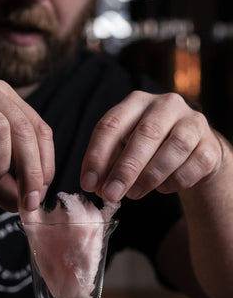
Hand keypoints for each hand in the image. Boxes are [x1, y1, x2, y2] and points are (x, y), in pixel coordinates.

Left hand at [81, 91, 221, 200]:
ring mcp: (192, 122)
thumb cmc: (149, 149)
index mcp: (136, 103)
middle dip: (125, 169)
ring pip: (175, 147)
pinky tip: (162, 188)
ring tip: (134, 195)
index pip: (111, 124)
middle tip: (110, 194)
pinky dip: (175, 181)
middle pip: (145, 134)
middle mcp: (166, 105)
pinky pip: (194, 165)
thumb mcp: (124, 150)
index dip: (97, 156)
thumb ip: (109, 164)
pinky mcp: (210, 144)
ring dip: (150, 176)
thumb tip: (97, 186)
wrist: (191, 152)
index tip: (88, 184)